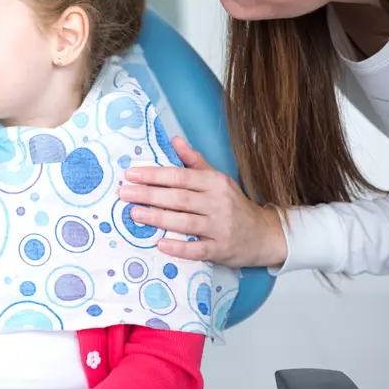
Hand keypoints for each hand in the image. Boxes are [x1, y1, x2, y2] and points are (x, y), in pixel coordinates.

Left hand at [120, 136, 286, 267]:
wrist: (264, 234)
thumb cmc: (233, 204)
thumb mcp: (217, 179)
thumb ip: (194, 161)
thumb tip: (174, 139)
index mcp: (215, 183)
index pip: (180, 176)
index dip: (154, 175)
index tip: (131, 174)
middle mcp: (218, 203)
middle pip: (178, 198)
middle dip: (149, 195)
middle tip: (124, 193)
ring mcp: (220, 227)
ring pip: (185, 222)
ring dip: (157, 218)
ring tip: (134, 214)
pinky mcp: (221, 249)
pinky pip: (198, 249)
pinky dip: (179, 248)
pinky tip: (160, 244)